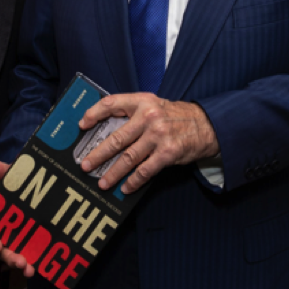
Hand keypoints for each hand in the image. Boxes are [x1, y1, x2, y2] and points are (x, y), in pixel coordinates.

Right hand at [0, 157, 35, 277]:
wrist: (47, 189)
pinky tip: (35, 269)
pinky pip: (28, 260)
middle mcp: (5, 232)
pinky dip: (30, 266)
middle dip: (7, 255)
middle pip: (0, 249)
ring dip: (18, 262)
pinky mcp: (32, 247)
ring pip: (13, 256)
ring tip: (27, 267)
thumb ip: (3, 170)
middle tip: (17, 259)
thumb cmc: (25, 184)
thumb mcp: (16, 176)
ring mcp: (18, 241)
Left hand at [78, 93, 218, 194]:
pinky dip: (133, 181)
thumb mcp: (153, 104)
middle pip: (117, 138)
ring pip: (128, 158)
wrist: (206, 124)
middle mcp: (148, 117)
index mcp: (142, 101)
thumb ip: (132, 112)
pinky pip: (145, 170)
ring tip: (102, 183)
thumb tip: (106, 128)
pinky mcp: (167, 153)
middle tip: (86, 165)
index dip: (94, 113)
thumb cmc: (174, 115)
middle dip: (98, 154)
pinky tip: (125, 187)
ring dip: (113, 172)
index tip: (82, 125)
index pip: (111, 103)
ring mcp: (158, 135)